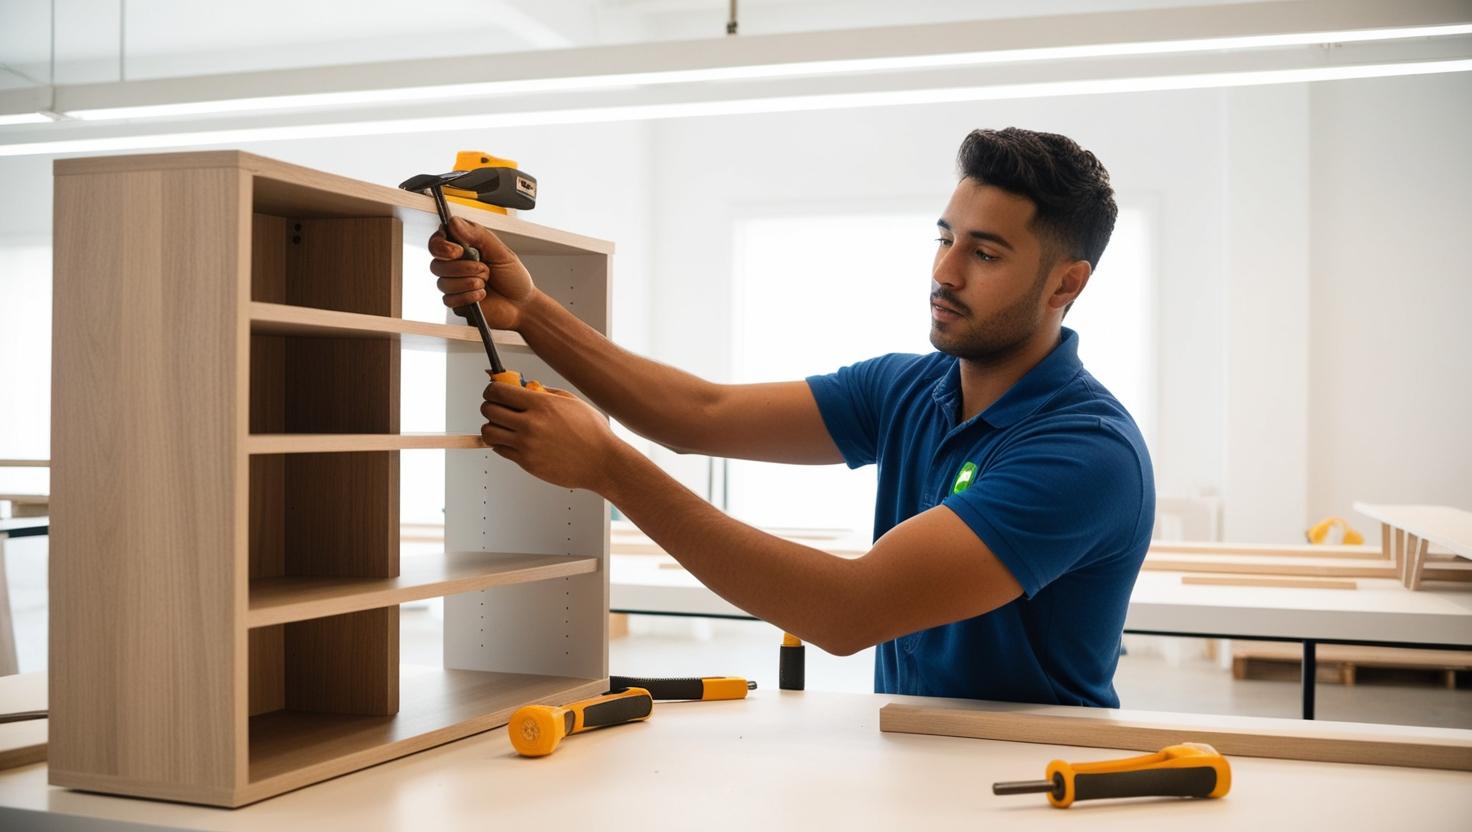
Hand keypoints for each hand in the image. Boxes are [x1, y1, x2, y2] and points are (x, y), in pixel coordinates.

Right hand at [429, 216, 536, 329]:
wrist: (522, 304)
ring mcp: (454, 285)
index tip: (458, 251)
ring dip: (468, 283)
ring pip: (442, 283)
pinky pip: (449, 300)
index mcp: (464, 248)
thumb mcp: (501, 252)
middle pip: (436, 264)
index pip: (437, 241)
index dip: (441, 246)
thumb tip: (454, 223)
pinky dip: (468, 296)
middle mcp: (455, 265)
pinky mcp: (456, 302)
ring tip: (485, 283)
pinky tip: (482, 295)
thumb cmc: (513, 277)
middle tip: (484, 270)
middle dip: (463, 268)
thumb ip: (478, 235)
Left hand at [479, 379, 626, 492]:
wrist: (602, 462)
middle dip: (489, 406)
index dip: (492, 389)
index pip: (499, 391)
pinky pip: (500, 450)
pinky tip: (513, 441)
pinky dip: (501, 444)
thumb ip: (546, 392)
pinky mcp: (526, 462)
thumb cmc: (593, 434)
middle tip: (496, 407)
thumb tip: (527, 387)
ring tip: (502, 426)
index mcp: (542, 404)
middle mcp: (531, 424)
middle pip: (488, 410)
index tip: (494, 391)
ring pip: (488, 432)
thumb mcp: (572, 402)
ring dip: (492, 427)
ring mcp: (527, 445)